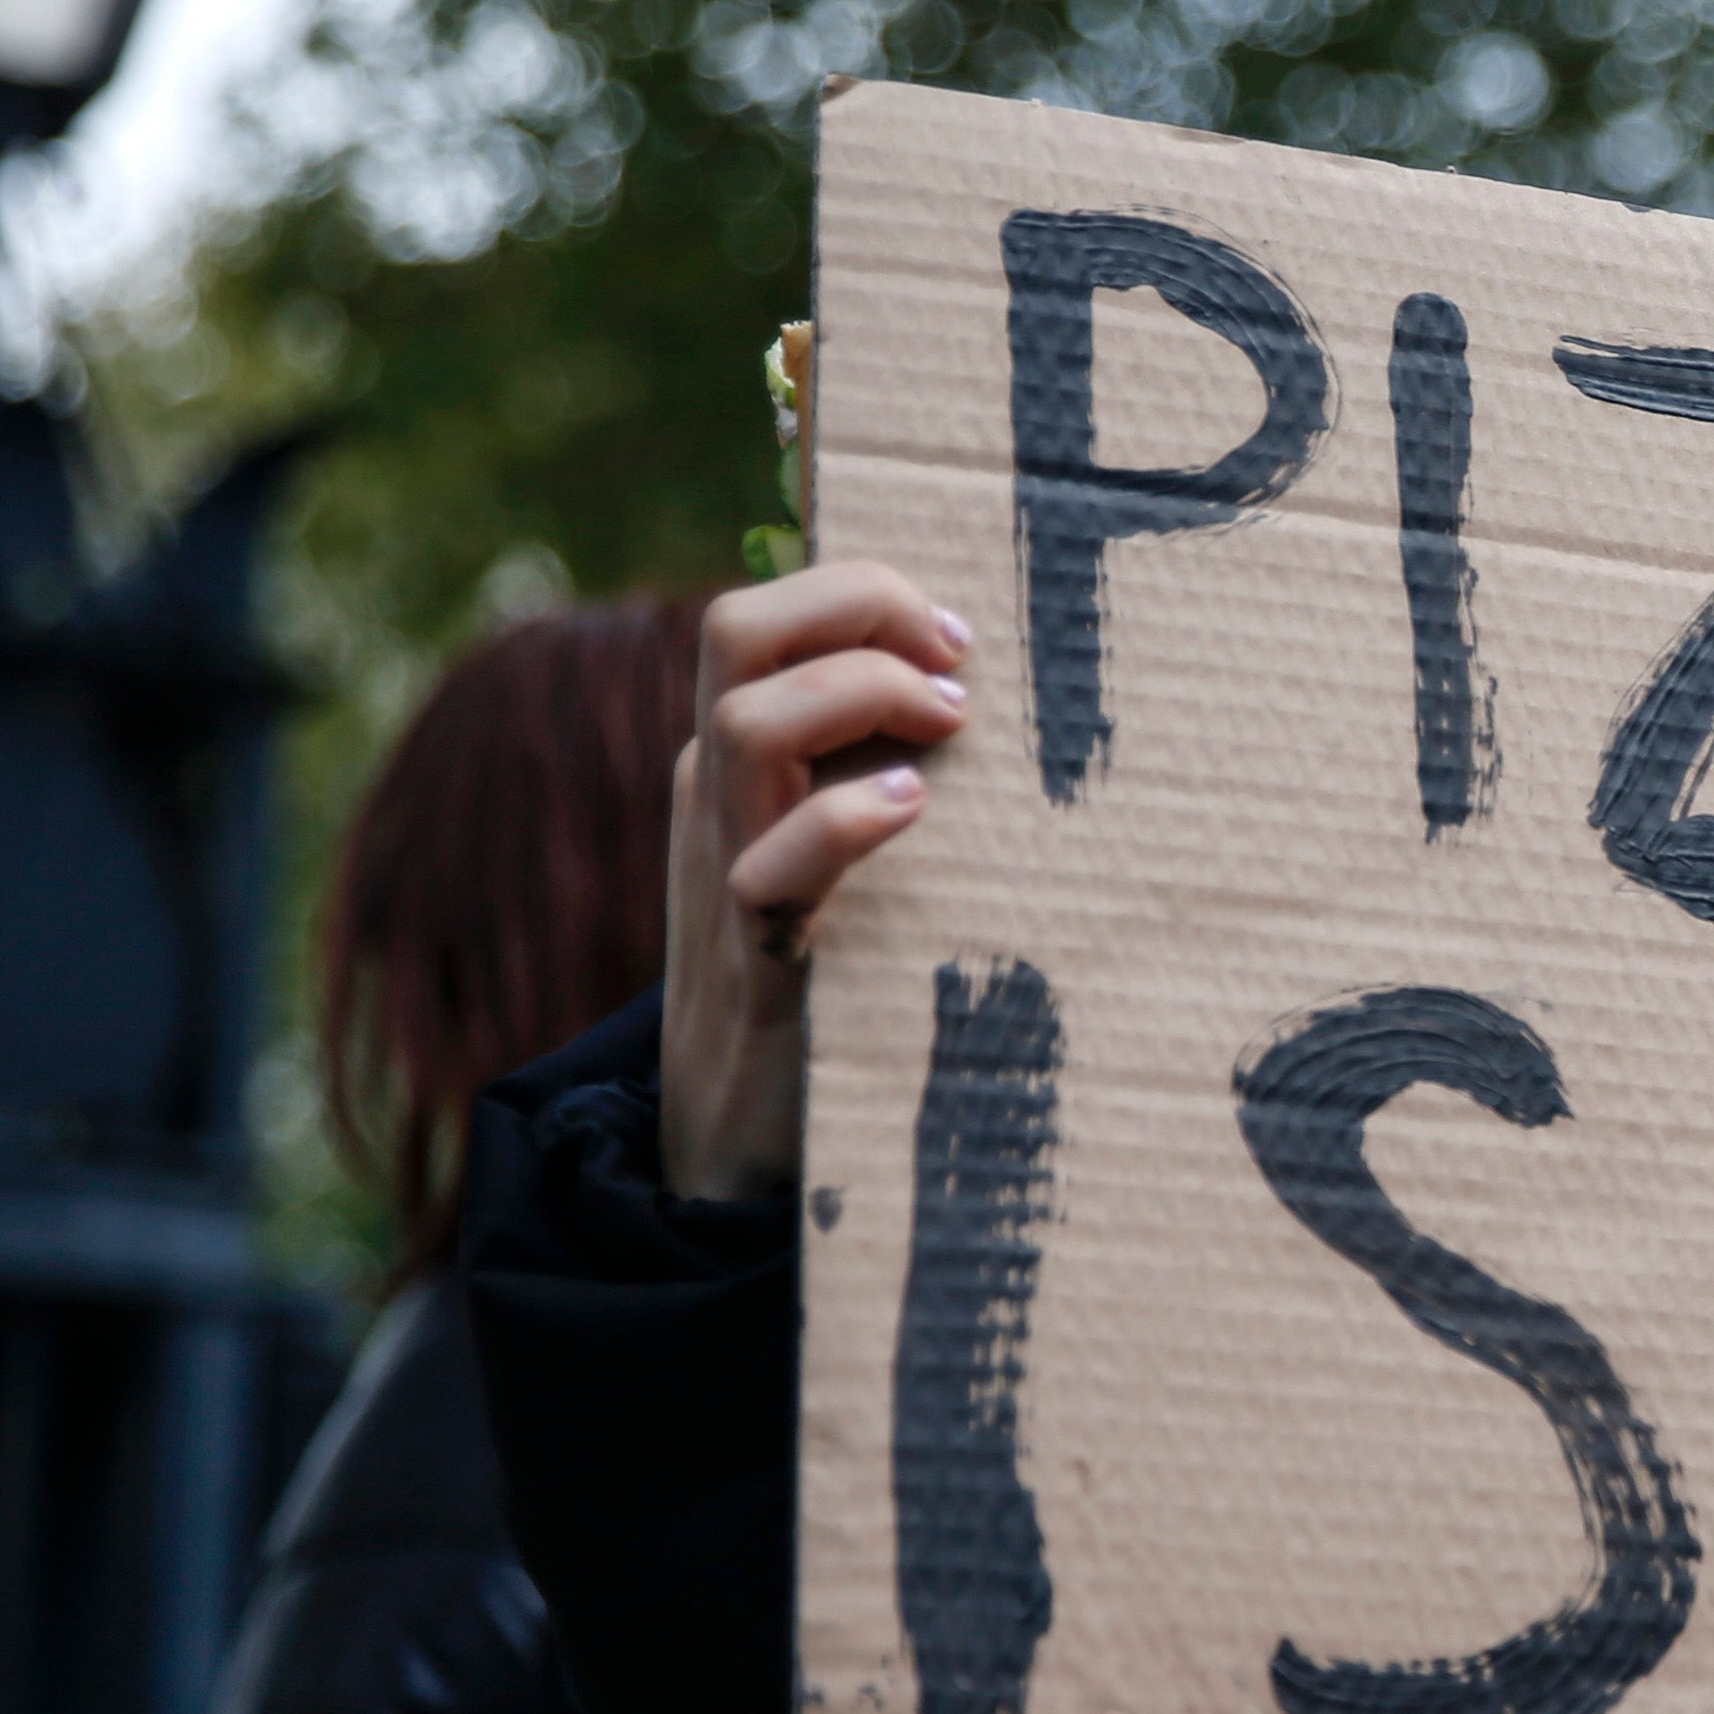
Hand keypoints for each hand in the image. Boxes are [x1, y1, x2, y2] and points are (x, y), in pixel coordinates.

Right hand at [661, 565, 973, 1200]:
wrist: (740, 1120)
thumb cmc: (838, 952)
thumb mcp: (848, 834)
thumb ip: (883, 758)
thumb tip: (995, 692)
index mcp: (740, 750)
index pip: (764, 613)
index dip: (861, 593)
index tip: (956, 634)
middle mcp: (718, 788)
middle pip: (732, 630)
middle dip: (853, 611)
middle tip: (953, 667)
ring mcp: (724, 861)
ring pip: (742, 723)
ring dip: (861, 700)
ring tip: (946, 733)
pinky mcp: (756, 950)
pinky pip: (769, 865)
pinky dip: (845, 821)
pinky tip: (912, 811)